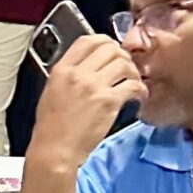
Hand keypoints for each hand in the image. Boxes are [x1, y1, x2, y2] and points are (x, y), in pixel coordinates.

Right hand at [29, 33, 144, 174]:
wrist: (55, 151)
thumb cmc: (51, 128)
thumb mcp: (52, 93)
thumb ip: (69, 76)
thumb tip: (90, 67)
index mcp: (62, 70)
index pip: (88, 40)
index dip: (105, 41)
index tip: (112, 50)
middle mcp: (78, 74)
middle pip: (110, 49)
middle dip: (122, 56)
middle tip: (126, 68)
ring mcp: (94, 87)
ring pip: (124, 63)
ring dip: (133, 71)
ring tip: (133, 82)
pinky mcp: (109, 102)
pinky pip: (132, 85)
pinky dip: (140, 89)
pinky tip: (139, 96)